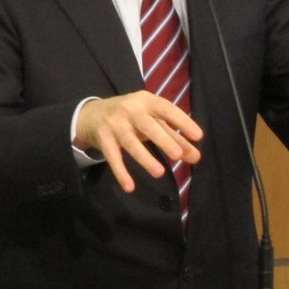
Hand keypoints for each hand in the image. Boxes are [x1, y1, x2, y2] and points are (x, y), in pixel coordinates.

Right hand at [74, 91, 202, 192]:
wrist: (90, 114)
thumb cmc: (130, 117)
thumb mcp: (151, 121)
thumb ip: (174, 137)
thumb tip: (195, 156)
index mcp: (146, 101)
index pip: (166, 109)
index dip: (182, 121)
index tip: (198, 136)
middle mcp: (129, 110)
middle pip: (147, 125)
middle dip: (163, 139)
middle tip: (178, 155)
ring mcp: (114, 124)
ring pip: (130, 142)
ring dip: (144, 157)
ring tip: (159, 173)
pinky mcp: (103, 139)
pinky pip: (113, 157)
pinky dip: (120, 172)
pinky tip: (129, 187)